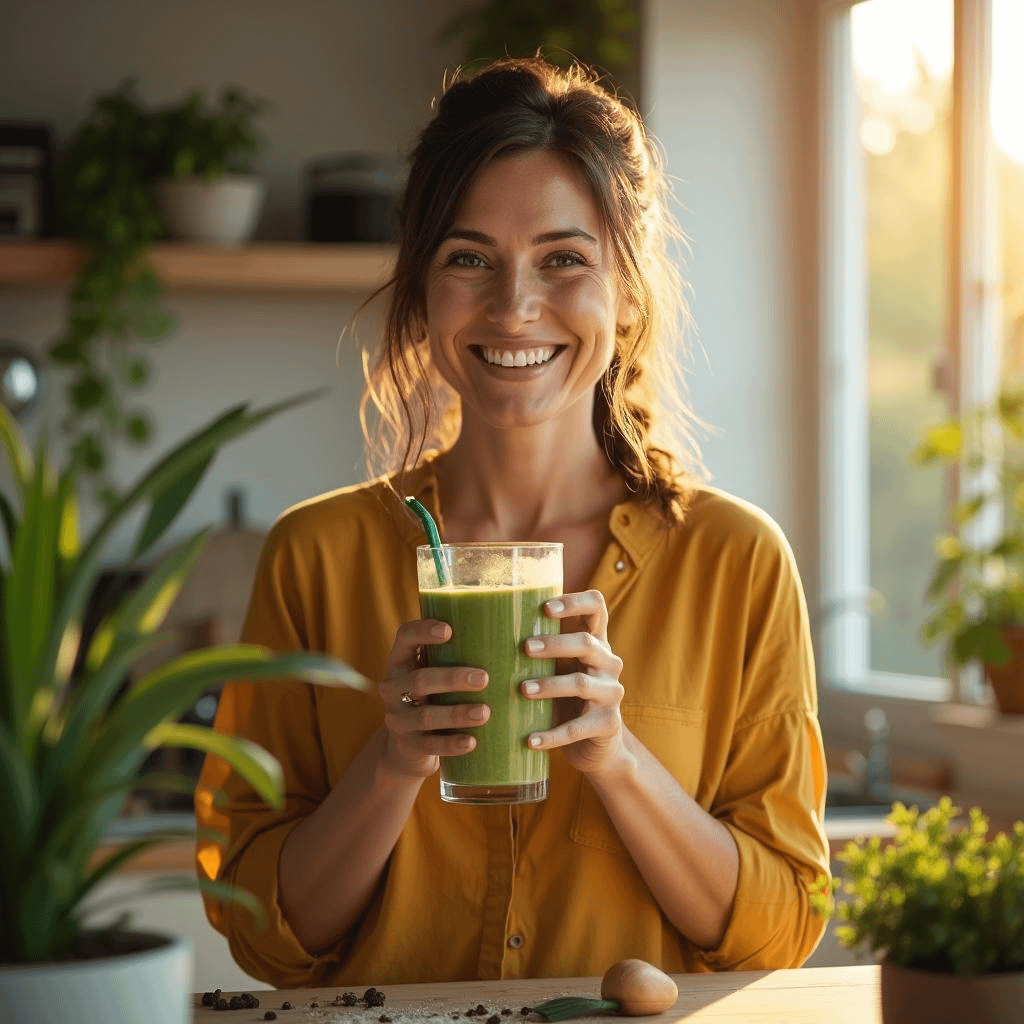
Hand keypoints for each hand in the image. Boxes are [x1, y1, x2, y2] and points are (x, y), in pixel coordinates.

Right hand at [378, 618, 489, 778]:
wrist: (408, 745)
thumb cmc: (434, 694)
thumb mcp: (436, 670)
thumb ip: (457, 653)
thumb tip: (509, 633)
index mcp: (401, 659)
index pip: (405, 636)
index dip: (423, 631)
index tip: (449, 630)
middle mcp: (394, 686)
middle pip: (419, 679)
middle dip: (452, 678)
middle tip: (484, 679)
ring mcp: (398, 718)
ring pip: (425, 715)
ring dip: (456, 713)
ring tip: (485, 712)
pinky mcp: (407, 745)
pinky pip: (430, 746)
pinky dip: (451, 744)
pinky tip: (472, 742)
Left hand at [520, 589, 627, 776]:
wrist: (596, 745)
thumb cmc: (565, 697)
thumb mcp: (557, 668)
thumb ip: (536, 651)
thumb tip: (479, 633)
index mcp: (596, 641)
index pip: (596, 607)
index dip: (575, 602)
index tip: (545, 607)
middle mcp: (609, 663)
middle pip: (587, 643)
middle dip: (555, 644)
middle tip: (525, 647)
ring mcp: (611, 694)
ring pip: (581, 683)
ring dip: (550, 685)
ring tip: (523, 690)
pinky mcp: (608, 724)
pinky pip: (578, 728)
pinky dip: (552, 735)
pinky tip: (529, 740)